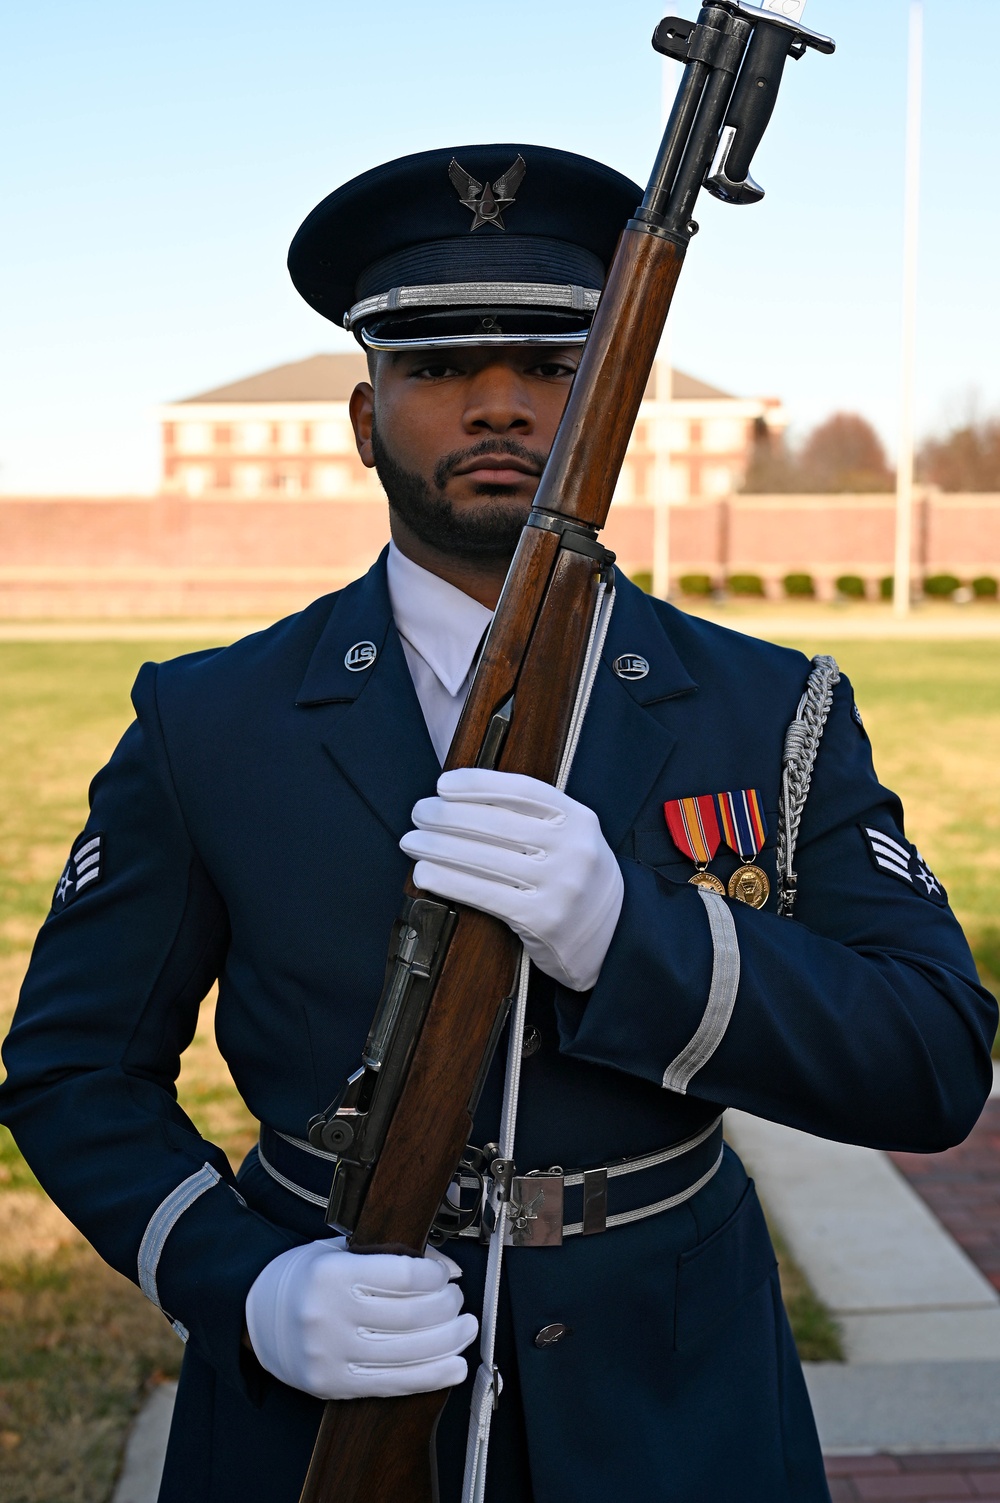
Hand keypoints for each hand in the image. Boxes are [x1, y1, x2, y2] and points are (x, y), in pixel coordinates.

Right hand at [244, 1238, 476, 1400]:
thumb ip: (390, 1256)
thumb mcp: (341, 1252)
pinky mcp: (334, 1384)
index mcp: (331, 1274)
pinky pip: (394, 1384)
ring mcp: (331, 1355)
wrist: (257, 1316)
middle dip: (447, 1307)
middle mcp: (329, 1316)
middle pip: (411, 1315)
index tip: (445, 1275)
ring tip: (465, 1328)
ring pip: (409, 1352)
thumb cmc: (306, 1278)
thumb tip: (446, 1269)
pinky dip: (432, 1376)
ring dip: (449, 1341)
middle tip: (458, 1300)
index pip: (402, 1275)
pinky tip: (454, 1365)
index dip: (435, 1275)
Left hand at [400, 768, 623, 991]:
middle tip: (419, 812)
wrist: (613, 935)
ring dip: (438, 847)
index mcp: (579, 819)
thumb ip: (534, 818)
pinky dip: (449, 880)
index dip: (478, 784)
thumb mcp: (571, 838)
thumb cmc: (577, 879)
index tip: (443, 784)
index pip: (522, 790)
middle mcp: (573, 849)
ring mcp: (560, 885)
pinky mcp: (542, 918)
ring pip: (485, 858)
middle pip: (496, 824)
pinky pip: (485, 893)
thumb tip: (463, 800)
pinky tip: (425, 873)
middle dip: (448, 815)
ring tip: (412, 841)